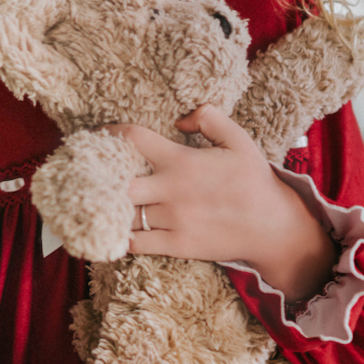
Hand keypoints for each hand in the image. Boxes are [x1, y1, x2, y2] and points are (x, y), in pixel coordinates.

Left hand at [110, 105, 337, 299]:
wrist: (273, 226)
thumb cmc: (254, 181)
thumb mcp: (239, 139)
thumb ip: (209, 118)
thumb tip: (179, 117)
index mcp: (182, 160)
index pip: (134, 139)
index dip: (111, 133)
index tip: (100, 135)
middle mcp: (172, 190)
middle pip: (118, 181)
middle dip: (100, 176)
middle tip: (89, 173)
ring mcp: (173, 220)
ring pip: (124, 213)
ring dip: (108, 207)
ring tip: (95, 201)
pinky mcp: (176, 245)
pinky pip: (135, 243)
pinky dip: (118, 237)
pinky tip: (111, 230)